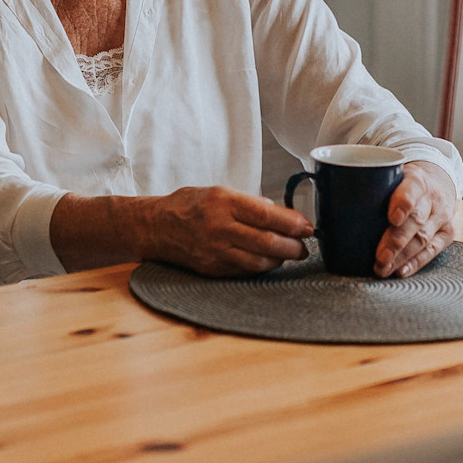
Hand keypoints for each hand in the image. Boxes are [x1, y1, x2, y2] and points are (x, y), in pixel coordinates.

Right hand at [142, 185, 312, 275]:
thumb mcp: (221, 191)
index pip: (267, 215)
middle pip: (267, 242)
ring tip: (290, 253)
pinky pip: (245, 271)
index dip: (293, 223)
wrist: (154, 226)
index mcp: (223, 202)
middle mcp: (219, 227)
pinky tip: (270, 260)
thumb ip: (252, 203)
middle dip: (293, 246)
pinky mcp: (211, 268)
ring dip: (281, 259)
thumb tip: (283, 214)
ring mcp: (214, 250)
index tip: (307, 227)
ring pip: (259, 261)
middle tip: (304, 246)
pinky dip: (262, 266)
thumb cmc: (190, 205)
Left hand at [374, 160, 462, 276]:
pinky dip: (416, 263)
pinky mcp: (447, 232)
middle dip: (396, 241)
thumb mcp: (391, 174)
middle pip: (416, 221)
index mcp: (417, 179)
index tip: (392, 218)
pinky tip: (401, 271)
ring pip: (423, 238)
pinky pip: (432, 250)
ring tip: (383, 268)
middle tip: (379, 257)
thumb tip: (324, 193)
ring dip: (401, 257)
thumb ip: (368, 183)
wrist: (437, 181)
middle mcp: (433, 198)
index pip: (412, 190)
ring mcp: (442, 216)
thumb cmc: (404, 182)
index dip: (403, 204)